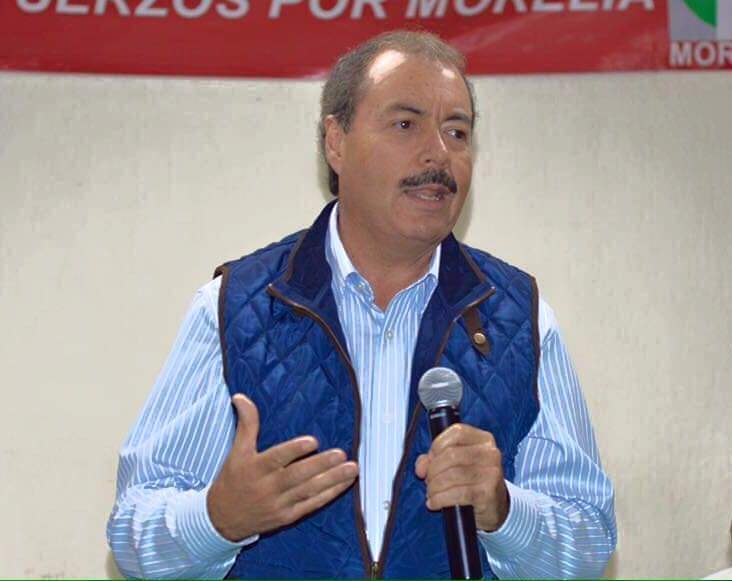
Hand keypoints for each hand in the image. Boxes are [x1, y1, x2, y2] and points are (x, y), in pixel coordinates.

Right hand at [207, 394, 358, 541]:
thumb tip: (240, 396)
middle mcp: (268, 487)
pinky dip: (329, 495)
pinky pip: (311, 505)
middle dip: (321, 465)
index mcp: (256, 468)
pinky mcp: (288, 516)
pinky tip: (345, 484)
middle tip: (341, 453)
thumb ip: (246, 424)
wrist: (223, 520)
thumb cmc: (233, 479)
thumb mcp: (237, 451)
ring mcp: (279, 503)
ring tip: (351, 468)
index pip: (277, 458)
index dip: (294, 450)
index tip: (313, 441)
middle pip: (297, 476)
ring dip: (332, 480)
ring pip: (308, 491)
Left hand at [415, 424, 508, 531]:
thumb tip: (421, 466)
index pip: (457, 432)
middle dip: (433, 470)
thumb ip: (434, 459)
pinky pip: (457, 494)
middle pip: (451, 455)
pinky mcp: (488, 494)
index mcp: (483, 440)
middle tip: (428, 480)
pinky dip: (440, 499)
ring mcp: (491, 473)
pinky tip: (434, 503)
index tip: (430, 459)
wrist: (495, 507)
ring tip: (431, 492)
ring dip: (434, 486)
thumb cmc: (474, 481)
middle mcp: (490, 454)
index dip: (437, 445)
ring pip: (452, 475)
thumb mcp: (457, 464)